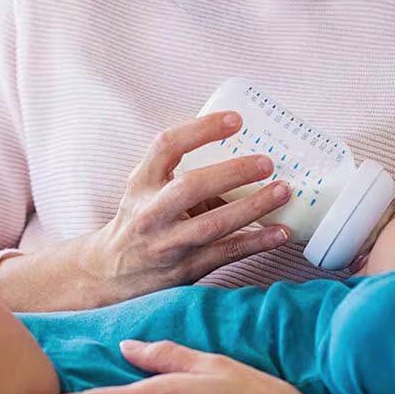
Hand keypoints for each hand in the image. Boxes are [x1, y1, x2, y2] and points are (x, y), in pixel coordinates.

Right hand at [54, 112, 292, 305]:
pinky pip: (226, 253)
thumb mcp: (147, 190)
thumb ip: (182, 173)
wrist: (111, 273)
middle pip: (190, 187)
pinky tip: (280, 233)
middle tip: (267, 162)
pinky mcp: (185, 269)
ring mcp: (167, 243)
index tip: (236, 120)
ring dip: (253, 207)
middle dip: (232, 173)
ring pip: (213, 224)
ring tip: (283, 192)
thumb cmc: (140, 221)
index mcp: (141, 182)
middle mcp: (150, 213)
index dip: (201, 130)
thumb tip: (241, 156)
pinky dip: (256, 242)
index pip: (166, 146)